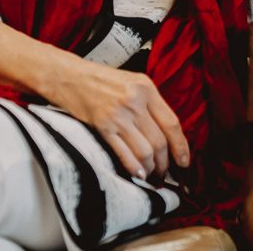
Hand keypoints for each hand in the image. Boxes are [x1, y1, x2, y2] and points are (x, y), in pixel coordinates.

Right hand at [35, 52, 190, 178]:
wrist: (68, 76)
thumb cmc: (99, 80)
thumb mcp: (131, 83)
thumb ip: (149, 104)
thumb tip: (166, 135)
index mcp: (146, 88)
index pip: (172, 123)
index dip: (181, 146)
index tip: (184, 161)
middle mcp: (135, 101)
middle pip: (160, 141)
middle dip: (165, 163)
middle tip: (165, 173)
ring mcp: (118, 114)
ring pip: (145, 150)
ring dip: (151, 168)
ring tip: (152, 175)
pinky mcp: (102, 126)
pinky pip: (124, 153)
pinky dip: (134, 167)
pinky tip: (138, 174)